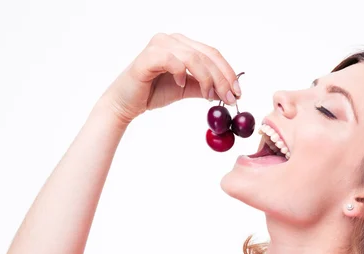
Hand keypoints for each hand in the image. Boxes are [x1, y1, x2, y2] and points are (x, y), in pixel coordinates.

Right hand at [97, 33, 240, 124]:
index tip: (237, 92)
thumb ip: (204, 86)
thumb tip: (227, 91)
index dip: (228, 73)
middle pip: (207, 55)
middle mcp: (172, 40)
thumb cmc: (153, 92)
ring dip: (207, 79)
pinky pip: (173, 61)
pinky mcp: (148, 57)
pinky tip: (181, 85)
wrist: (126, 103)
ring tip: (209, 96)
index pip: (212, 54)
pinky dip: (182, 74)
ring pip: (194, 58)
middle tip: (230, 98)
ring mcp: (159, 45)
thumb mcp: (186, 89)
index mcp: (182, 44)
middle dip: (223, 78)